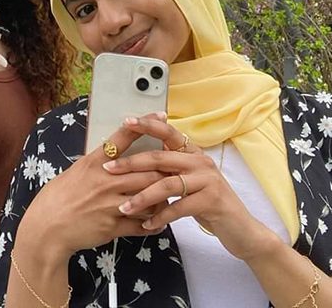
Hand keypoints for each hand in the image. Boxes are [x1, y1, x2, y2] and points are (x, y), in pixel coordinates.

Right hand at [19, 115, 168, 260]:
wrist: (47, 228)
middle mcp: (106, 180)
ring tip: (170, 196)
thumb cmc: (57, 197)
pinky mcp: (113, 226)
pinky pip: (141, 224)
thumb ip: (96, 164)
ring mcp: (111, 203)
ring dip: (162, 197)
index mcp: (94, 162)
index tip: (161, 115)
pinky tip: (159, 223)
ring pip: (148, 196)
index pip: (124, 137)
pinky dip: (152, 224)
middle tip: (176, 167)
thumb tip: (111, 158)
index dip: (144, 124)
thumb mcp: (76, 171)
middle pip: (146, 169)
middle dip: (164, 169)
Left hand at [106, 116, 270, 260]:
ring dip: (142, 197)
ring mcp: (207, 180)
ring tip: (124, 207)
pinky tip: (147, 225)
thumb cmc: (208, 203)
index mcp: (192, 152)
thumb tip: (137, 159)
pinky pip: (179, 208)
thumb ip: (170, 168)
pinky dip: (160, 217)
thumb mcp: (188, 181)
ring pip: (167, 184)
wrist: (242, 228)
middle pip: (161, 157)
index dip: (147, 125)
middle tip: (109, 169)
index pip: (168, 132)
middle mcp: (200, 161)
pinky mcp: (212, 201)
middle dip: (131, 163)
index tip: (126, 121)